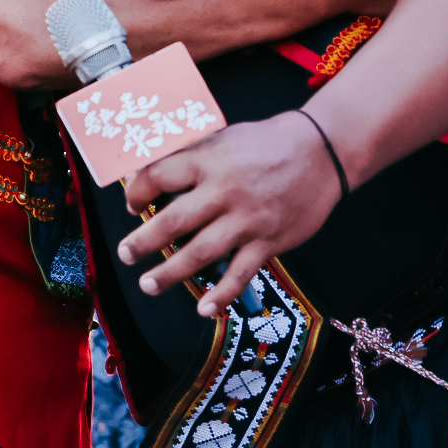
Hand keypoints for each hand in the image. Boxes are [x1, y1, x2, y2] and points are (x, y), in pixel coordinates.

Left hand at [117, 113, 342, 314]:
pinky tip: (204, 309)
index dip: (136, 193)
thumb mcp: (221, 138)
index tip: (130, 205)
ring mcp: (248, 219)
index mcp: (208, 160)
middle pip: (174, 220)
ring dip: (171, 272)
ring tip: (148, 284)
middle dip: (144, 241)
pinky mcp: (269, 241)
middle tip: (126, 254)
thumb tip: (146, 173)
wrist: (321, 152)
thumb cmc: (265, 143)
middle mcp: (225, 191)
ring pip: (201, 251)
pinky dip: (222, 293)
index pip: (158, 177)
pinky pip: (241, 272)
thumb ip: (188, 156)